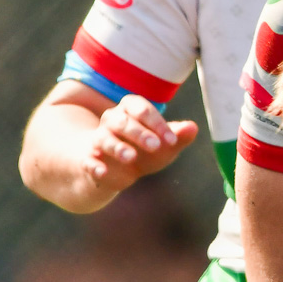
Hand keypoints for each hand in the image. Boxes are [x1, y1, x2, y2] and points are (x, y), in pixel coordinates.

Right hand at [82, 95, 198, 196]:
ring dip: (117, 147)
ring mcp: (98, 139)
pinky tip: (102, 172)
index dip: (158, 124)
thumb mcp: (164, 144)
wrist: (119, 169)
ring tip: (131, 158)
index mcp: (131, 109)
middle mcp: (112, 120)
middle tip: (155, 146)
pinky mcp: (89, 159)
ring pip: (104, 139)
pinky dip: (94, 166)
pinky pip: (89, 160)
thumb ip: (178, 136)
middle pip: (123, 122)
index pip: (143, 110)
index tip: (172, 140)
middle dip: (139, 133)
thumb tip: (193, 128)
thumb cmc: (146, 149)